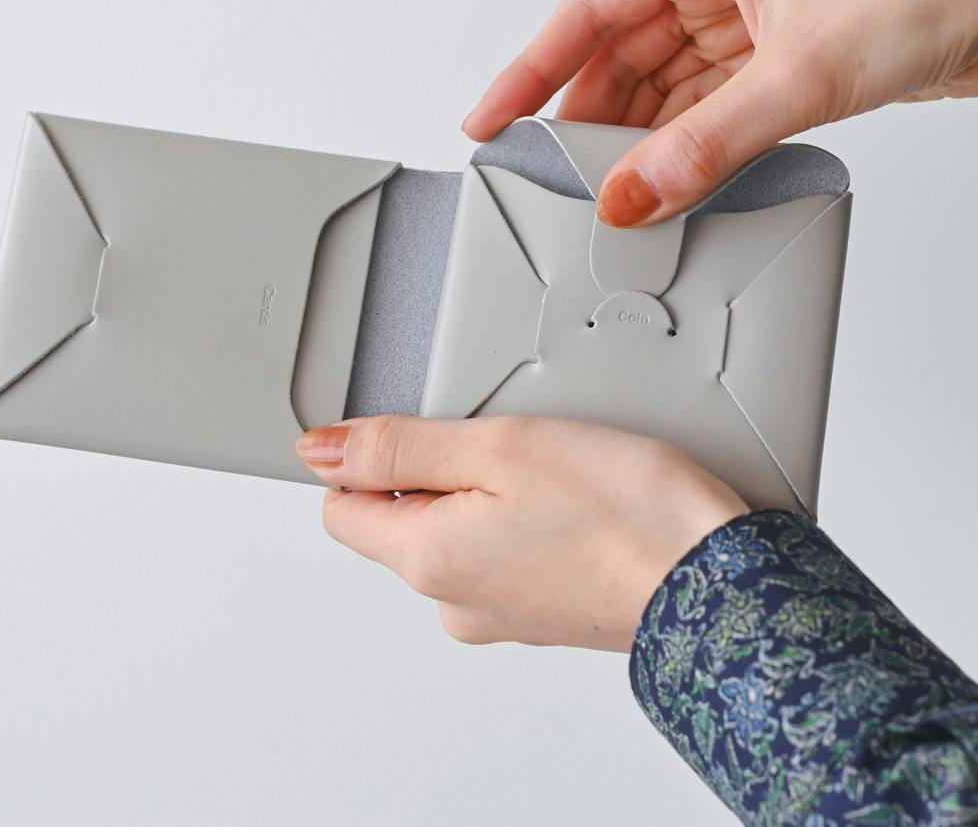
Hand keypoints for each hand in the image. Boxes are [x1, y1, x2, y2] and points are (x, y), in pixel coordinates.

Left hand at [295, 415, 746, 651]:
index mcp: (427, 560)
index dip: (368, 458)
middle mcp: (453, 601)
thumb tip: (321, 450)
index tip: (418, 429)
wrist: (720, 580)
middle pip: (403, 517)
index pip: (341, 508)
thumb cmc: (623, 513)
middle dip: (438, 471)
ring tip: (552, 470)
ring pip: (459, 530)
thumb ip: (399, 446)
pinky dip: (525, 519)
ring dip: (488, 492)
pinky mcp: (544, 609)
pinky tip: (575, 499)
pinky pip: (506, 551)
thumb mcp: (498, 447)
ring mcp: (501, 612)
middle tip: (506, 443)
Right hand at [463, 0, 977, 225]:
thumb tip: (633, 195)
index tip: (490, 118)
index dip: (529, 70)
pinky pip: (702, 105)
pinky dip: (682, 143)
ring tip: (608, 187)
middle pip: (619, 57)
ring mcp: (744, 19)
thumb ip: (705, 144)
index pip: (587, 13)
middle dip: (588, 118)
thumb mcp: (798, 73)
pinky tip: (665, 176)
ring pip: (660, 87)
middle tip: (554, 175)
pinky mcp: (774, 56)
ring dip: (637, 138)